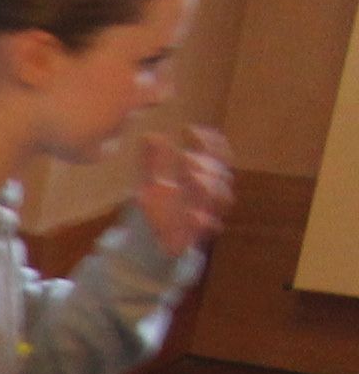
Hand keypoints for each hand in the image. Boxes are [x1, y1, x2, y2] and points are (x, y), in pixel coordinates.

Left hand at [136, 126, 234, 258]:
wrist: (149, 241)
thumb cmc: (155, 208)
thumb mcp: (149, 183)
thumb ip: (151, 161)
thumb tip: (149, 135)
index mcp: (201, 177)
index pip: (218, 154)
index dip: (210, 141)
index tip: (190, 131)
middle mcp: (208, 194)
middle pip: (222, 174)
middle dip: (206, 165)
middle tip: (185, 159)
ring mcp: (207, 212)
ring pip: (224, 198)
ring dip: (209, 187)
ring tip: (191, 178)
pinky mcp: (199, 234)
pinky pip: (212, 227)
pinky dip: (204, 220)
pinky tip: (191, 215)